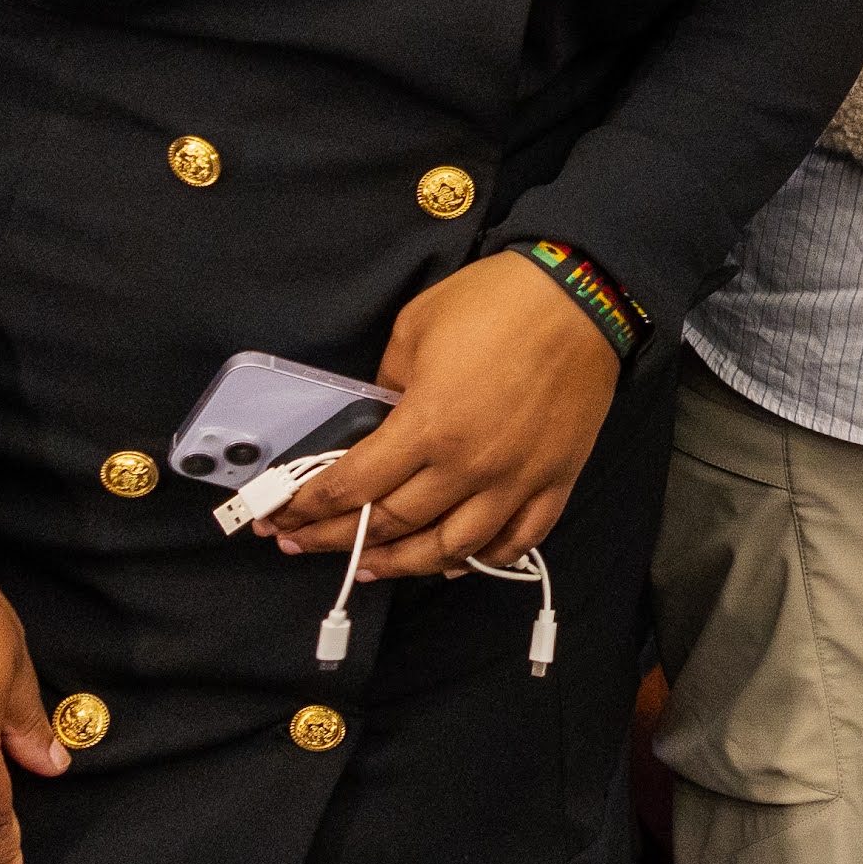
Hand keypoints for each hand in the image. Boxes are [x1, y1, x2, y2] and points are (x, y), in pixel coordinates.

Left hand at [263, 253, 620, 580]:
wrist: (582, 295)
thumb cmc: (496, 301)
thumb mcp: (415, 328)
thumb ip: (387, 383)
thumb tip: (379, 419)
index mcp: (427, 426)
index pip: (354, 485)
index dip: (310, 507)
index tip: (280, 516)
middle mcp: (469, 468)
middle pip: (392, 524)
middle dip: (336, 540)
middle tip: (298, 544)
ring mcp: (516, 482)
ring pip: (450, 549)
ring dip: (401, 564)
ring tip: (368, 567)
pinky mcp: (554, 482)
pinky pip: (516, 541)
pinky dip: (480, 561)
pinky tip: (452, 563)